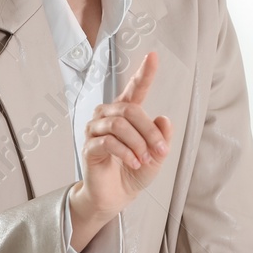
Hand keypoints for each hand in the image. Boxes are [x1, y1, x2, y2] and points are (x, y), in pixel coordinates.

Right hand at [68, 52, 174, 247]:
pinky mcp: (89, 147)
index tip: (153, 56)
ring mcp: (96, 130)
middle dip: (149, 131)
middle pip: (130, 110)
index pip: (135, 89)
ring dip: (138, 143)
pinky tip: (133, 162)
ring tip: (145, 160)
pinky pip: (108, 142)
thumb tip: (163, 118)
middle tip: (161, 150)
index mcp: (125, 114)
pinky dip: (126, 153)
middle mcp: (107, 116)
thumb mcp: (156, 154)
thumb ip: (162, 136)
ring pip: (119, 124)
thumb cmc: (133, 172)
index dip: (144, 73)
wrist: (115, 197)